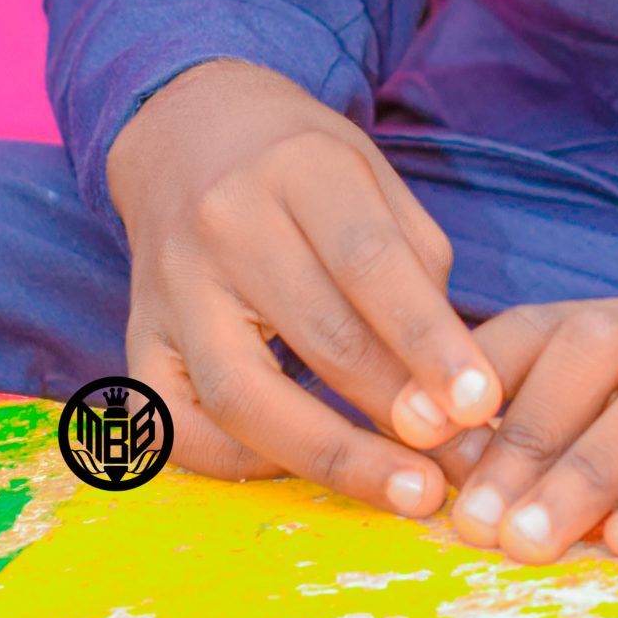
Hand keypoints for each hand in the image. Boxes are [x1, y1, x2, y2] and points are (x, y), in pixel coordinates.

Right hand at [107, 59, 503, 512]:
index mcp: (299, 167)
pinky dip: (241, 464)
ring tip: (400, 486)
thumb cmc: (302, 162)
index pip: (369, 262)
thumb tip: (453, 381)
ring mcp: (172, 287)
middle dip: (394, 409)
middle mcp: (225, 223)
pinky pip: (178, 427)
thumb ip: (416, 266)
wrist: (191, 131)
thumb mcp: (372, 175)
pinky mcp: (139, 339)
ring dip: (330, 455)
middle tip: (458, 462)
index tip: (479, 401)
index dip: (428, 340)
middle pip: (316, 334)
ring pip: (242, 396)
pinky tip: (304, 468)